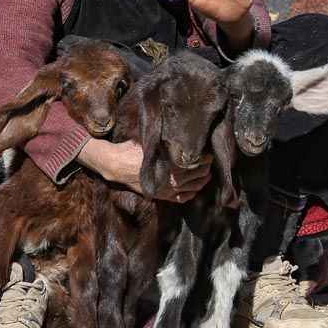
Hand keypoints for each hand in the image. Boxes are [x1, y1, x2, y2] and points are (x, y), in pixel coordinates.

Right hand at [78, 139, 209, 201]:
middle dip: (206, 166)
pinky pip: (182, 198)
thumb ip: (167, 138)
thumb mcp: (152, 139)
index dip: (206, 156)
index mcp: (171, 163)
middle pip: (198, 174)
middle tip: (209, 160)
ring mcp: (168, 189)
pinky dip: (191, 194)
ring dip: (202, 180)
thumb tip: (180, 128)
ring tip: (207, 173)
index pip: (196, 161)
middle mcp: (172, 179)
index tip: (209, 150)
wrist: (117, 165)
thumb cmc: (134, 149)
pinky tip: (195, 187)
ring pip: (193, 187)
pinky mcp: (162, 196)